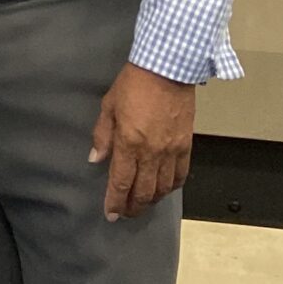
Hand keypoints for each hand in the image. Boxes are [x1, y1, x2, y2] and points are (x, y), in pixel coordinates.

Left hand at [88, 65, 194, 220]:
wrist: (168, 69)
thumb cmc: (134, 83)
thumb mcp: (109, 106)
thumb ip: (102, 135)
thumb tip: (96, 158)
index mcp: (129, 143)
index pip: (121, 183)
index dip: (115, 203)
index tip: (111, 214)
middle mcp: (151, 152)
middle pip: (143, 192)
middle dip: (133, 207)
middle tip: (125, 213)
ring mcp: (171, 151)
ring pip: (162, 188)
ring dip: (152, 200)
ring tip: (142, 203)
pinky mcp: (186, 145)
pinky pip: (181, 175)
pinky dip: (172, 187)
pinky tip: (164, 189)